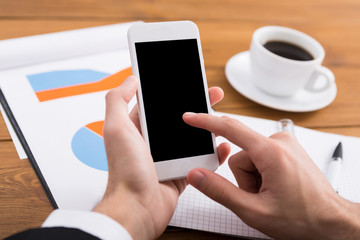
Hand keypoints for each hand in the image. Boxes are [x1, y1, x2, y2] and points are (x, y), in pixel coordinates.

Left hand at [93, 76, 230, 239]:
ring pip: (192, 138)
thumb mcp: (116, 128)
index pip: (158, 105)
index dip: (172, 92)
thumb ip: (118, 100)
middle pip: (179, 119)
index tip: (187, 82)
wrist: (137, 208)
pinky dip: (212, 153)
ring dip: (207, 128)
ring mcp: (167, 158)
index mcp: (137, 129)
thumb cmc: (125, 172)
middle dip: (196, 105)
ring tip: (222, 118)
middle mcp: (152, 142)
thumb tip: (130, 79)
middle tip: (212, 95)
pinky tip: (221, 145)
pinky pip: (200, 160)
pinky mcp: (180, 173)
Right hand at [183, 113, 359, 239]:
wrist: (331, 222)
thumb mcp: (253, 210)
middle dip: (243, 177)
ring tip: (269, 193)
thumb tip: (196, 175)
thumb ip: (219, 190)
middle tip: (259, 196)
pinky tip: (274, 186)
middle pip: (240, 154)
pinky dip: (261, 172)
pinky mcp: (287, 149)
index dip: (205, 122)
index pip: (230, 129)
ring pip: (250, 157)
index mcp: (271, 153)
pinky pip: (261, 155)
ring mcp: (285, 145)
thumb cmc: (302, 218)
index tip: (190, 117)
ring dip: (253, 177)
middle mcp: (280, 142)